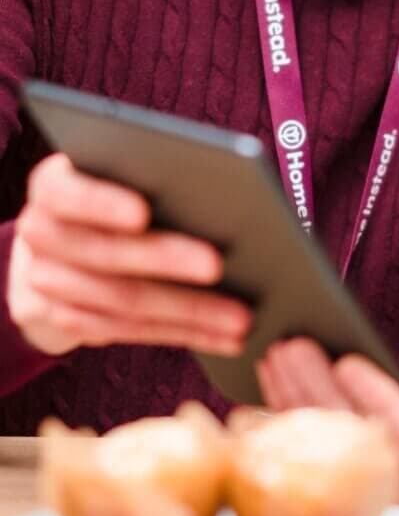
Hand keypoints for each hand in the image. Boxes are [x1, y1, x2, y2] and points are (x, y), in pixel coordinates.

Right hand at [9, 152, 252, 356]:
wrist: (57, 248)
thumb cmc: (111, 197)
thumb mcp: (117, 178)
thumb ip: (150, 179)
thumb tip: (220, 194)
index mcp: (52, 187)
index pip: (67, 192)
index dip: (102, 203)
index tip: (142, 213)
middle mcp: (40, 234)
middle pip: (106, 253)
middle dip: (166, 261)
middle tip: (218, 265)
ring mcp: (47, 282)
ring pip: (123, 302)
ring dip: (189, 312)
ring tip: (241, 316)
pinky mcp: (66, 321)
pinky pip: (130, 332)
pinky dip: (184, 334)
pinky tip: (225, 337)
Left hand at [257, 339, 398, 515]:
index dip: (380, 401)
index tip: (349, 362)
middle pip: (355, 448)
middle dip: (320, 393)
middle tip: (295, 347)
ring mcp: (371, 508)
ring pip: (323, 454)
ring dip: (294, 401)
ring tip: (277, 354)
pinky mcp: (340, 498)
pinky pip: (305, 460)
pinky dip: (284, 418)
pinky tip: (268, 385)